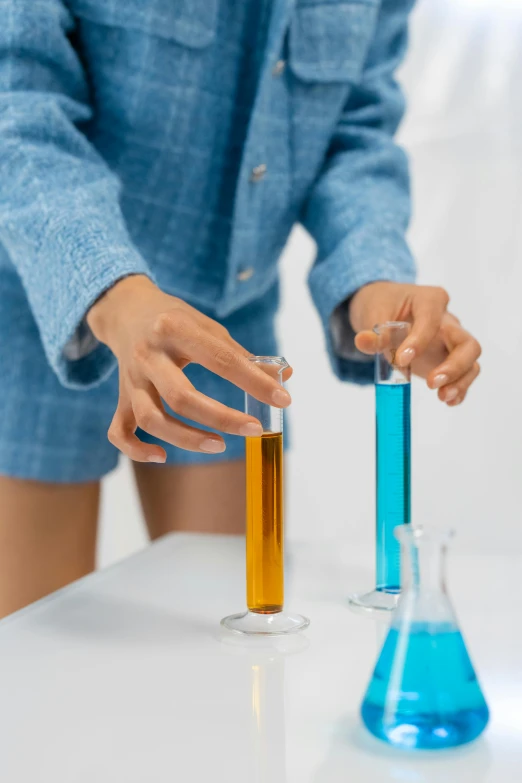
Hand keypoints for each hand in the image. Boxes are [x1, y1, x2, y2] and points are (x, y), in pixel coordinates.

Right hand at [87, 275, 290, 461]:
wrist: (125, 310)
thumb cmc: (176, 320)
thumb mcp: (208, 327)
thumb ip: (242, 355)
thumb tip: (285, 377)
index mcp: (175, 329)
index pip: (221, 360)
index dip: (254, 383)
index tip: (282, 400)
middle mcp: (148, 355)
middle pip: (181, 396)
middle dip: (222, 418)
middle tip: (254, 429)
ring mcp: (130, 379)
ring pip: (152, 418)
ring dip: (186, 438)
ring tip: (219, 446)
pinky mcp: (120, 397)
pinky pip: (119, 432)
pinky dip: (137, 449)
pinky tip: (162, 457)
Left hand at [349, 282, 480, 405]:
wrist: (383, 309)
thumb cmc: (382, 305)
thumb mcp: (373, 313)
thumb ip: (373, 332)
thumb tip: (363, 340)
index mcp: (430, 300)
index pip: (432, 320)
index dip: (420, 341)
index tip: (401, 359)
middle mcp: (448, 321)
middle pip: (467, 343)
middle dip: (454, 366)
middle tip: (432, 384)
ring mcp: (451, 341)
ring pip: (470, 361)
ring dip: (460, 381)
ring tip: (442, 397)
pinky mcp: (448, 359)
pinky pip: (463, 374)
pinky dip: (460, 389)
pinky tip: (449, 402)